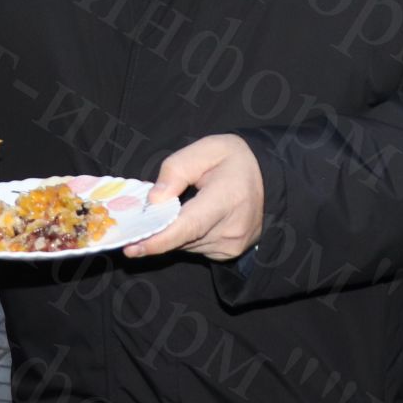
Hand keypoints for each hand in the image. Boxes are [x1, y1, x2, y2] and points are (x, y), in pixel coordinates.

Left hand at [124, 134, 264, 261]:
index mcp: (228, 198)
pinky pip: (195, 248)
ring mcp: (233, 245)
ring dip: (173, 231)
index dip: (159, 240)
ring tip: (177, 206)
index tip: (132, 247)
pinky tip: (191, 216)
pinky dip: (185, 236)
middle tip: (139, 217)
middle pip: (182, 237)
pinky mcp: (229, 253)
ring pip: (186, 245)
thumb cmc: (234, 160)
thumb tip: (153, 201)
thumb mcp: (207, 149)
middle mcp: (232, 228)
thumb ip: (176, 170)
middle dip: (157, 230)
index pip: (189, 226)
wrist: (269, 178)